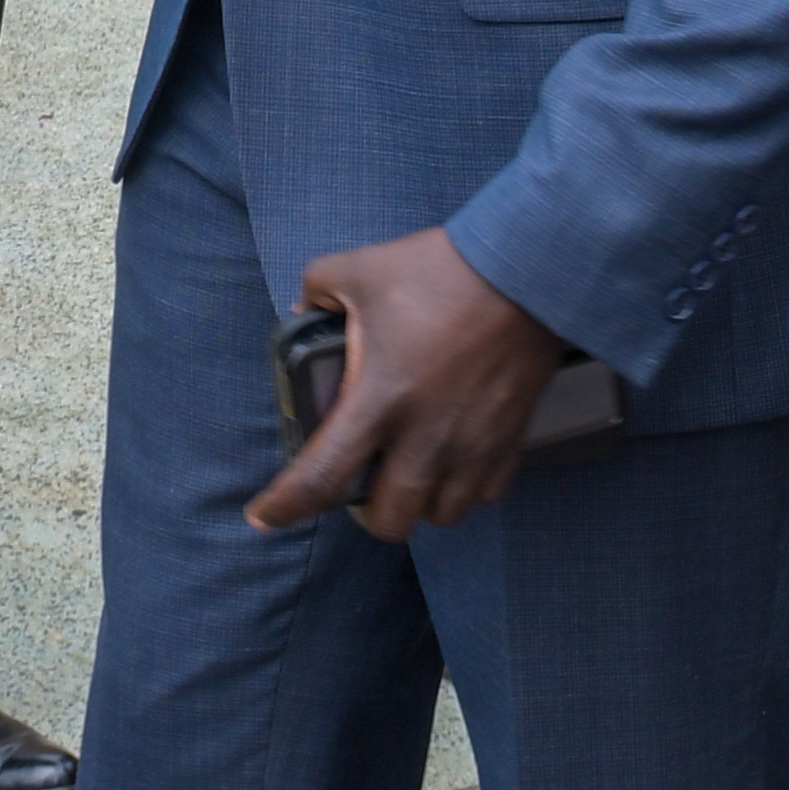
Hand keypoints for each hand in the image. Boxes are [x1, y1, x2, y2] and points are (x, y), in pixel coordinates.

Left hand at [250, 229, 565, 546]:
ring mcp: (472, 446)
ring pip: (441, 516)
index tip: (264, 518)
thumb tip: (303, 312)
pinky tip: (453, 460)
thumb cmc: (440, 272)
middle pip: (390, 520)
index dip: (286, 506)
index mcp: (379, 399)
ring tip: (409, 473)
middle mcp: (425, 437)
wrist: (524, 271)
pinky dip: (464, 489)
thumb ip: (317, 290)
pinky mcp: (510, 441)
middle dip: (368, 513)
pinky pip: (485, 495)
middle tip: (360, 483)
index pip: (322, 476)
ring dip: (419, 504)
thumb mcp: (360, 269)